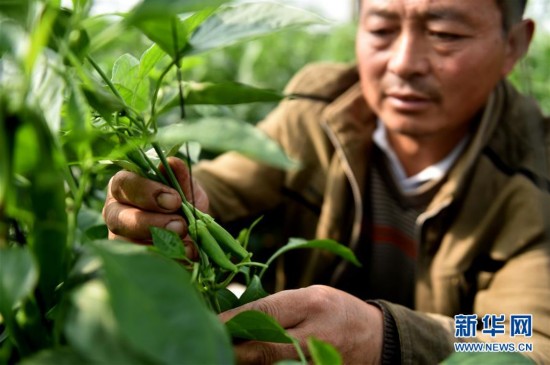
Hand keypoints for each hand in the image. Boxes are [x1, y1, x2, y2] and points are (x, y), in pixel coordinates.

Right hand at [103, 157, 208, 256]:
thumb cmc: (181, 198)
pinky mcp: (129, 259)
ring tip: (188, 245)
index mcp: (123, 186)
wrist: (191, 224)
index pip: (124, 184)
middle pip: (120, 219)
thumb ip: (179, 174)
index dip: (147, 192)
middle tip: (180, 225)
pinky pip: (143, 263)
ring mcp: (118, 238)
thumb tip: (173, 162)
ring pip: (128, 245)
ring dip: (161, 246)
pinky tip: (186, 257)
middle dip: (152, 224)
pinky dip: (168, 261)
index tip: (175, 200)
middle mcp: (114, 212)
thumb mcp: (185, 185)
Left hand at [220, 285, 383, 363]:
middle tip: (211, 345)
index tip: (209, 324)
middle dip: (233, 350)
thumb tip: (233, 320)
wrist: (374, 338)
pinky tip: (251, 363)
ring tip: (228, 353)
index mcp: (310, 304)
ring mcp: (317, 361)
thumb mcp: (309, 295)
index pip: (262, 315)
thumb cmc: (335, 310)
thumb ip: (275, 308)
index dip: (231, 322)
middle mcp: (313, 336)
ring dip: (247, 362)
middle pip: (261, 350)